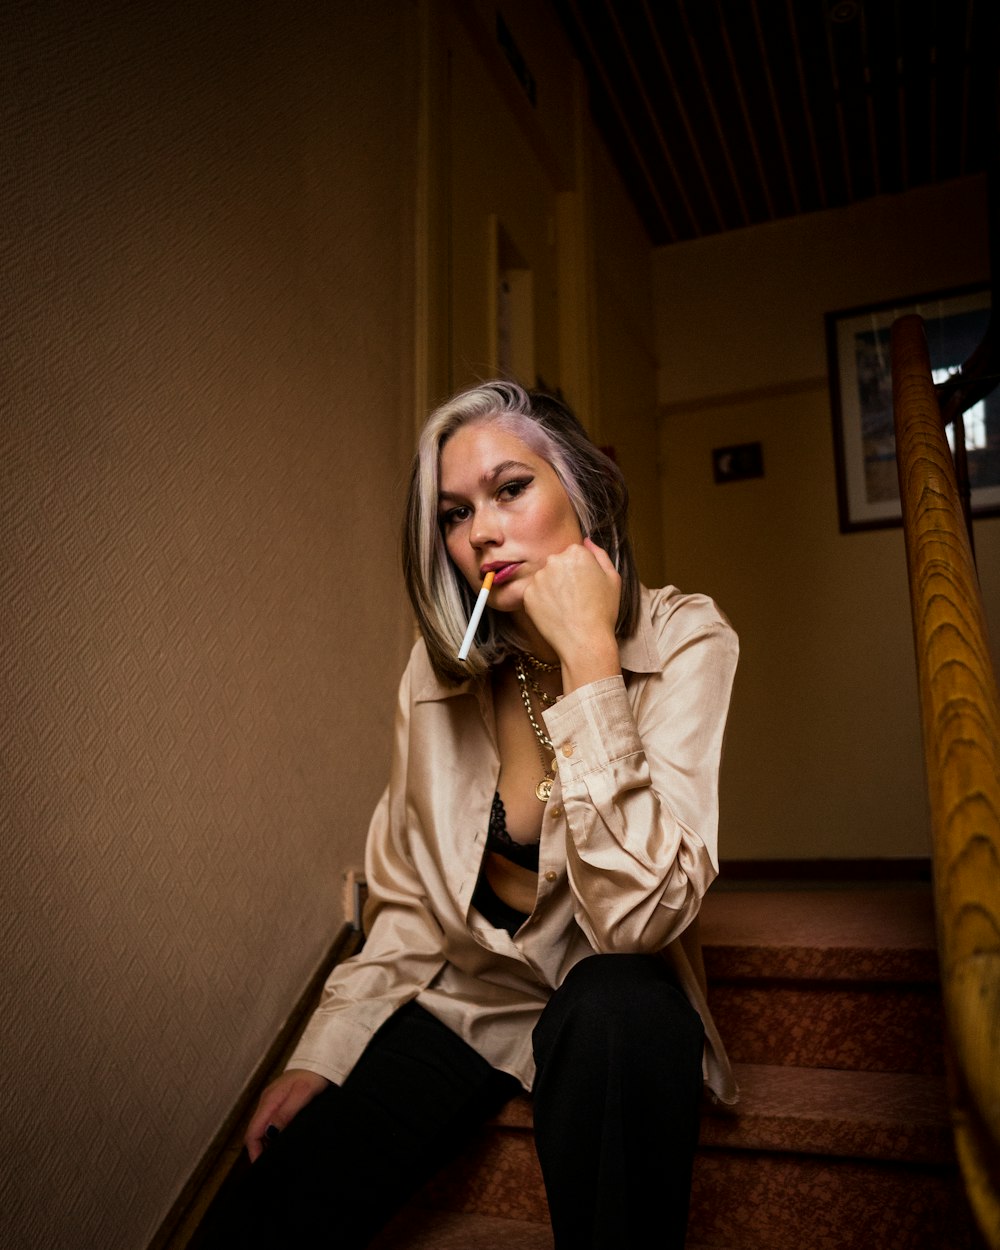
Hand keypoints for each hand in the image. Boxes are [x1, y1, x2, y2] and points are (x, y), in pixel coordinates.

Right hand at [245, 1068, 329, 1161]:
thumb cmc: (313, 1075)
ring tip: (276, 1156)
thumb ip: (285, 1114)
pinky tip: (282, 1138)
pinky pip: (271, 1120)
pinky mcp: (280, 1100)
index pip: (252, 1132)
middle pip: (255, 1131)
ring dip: (265, 1142)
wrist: (319, 1060)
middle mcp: (267, 1101)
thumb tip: (271, 1133)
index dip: (254, 1151)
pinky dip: (273, 1132)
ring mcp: (272, 1100)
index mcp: (269, 1101)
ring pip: (262, 1126)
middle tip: (270, 1165)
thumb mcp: (302, 1095)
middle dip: (259, 1149)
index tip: (260, 1166)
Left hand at [522, 538, 621, 690]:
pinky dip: (542, 603)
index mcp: (576, 552)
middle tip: (576, 598)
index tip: (585, 585)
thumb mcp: (613, 578)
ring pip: (545, 579)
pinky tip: (555, 614)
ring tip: (566, 608)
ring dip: (552, 589)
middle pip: (557, 564)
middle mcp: (554, 560)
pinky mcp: (527, 595)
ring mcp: (538, 578)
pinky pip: (535, 594)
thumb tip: (586, 541)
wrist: (585, 641)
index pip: (574, 554)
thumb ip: (600, 554)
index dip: (581, 571)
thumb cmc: (603, 612)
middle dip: (564, 577)